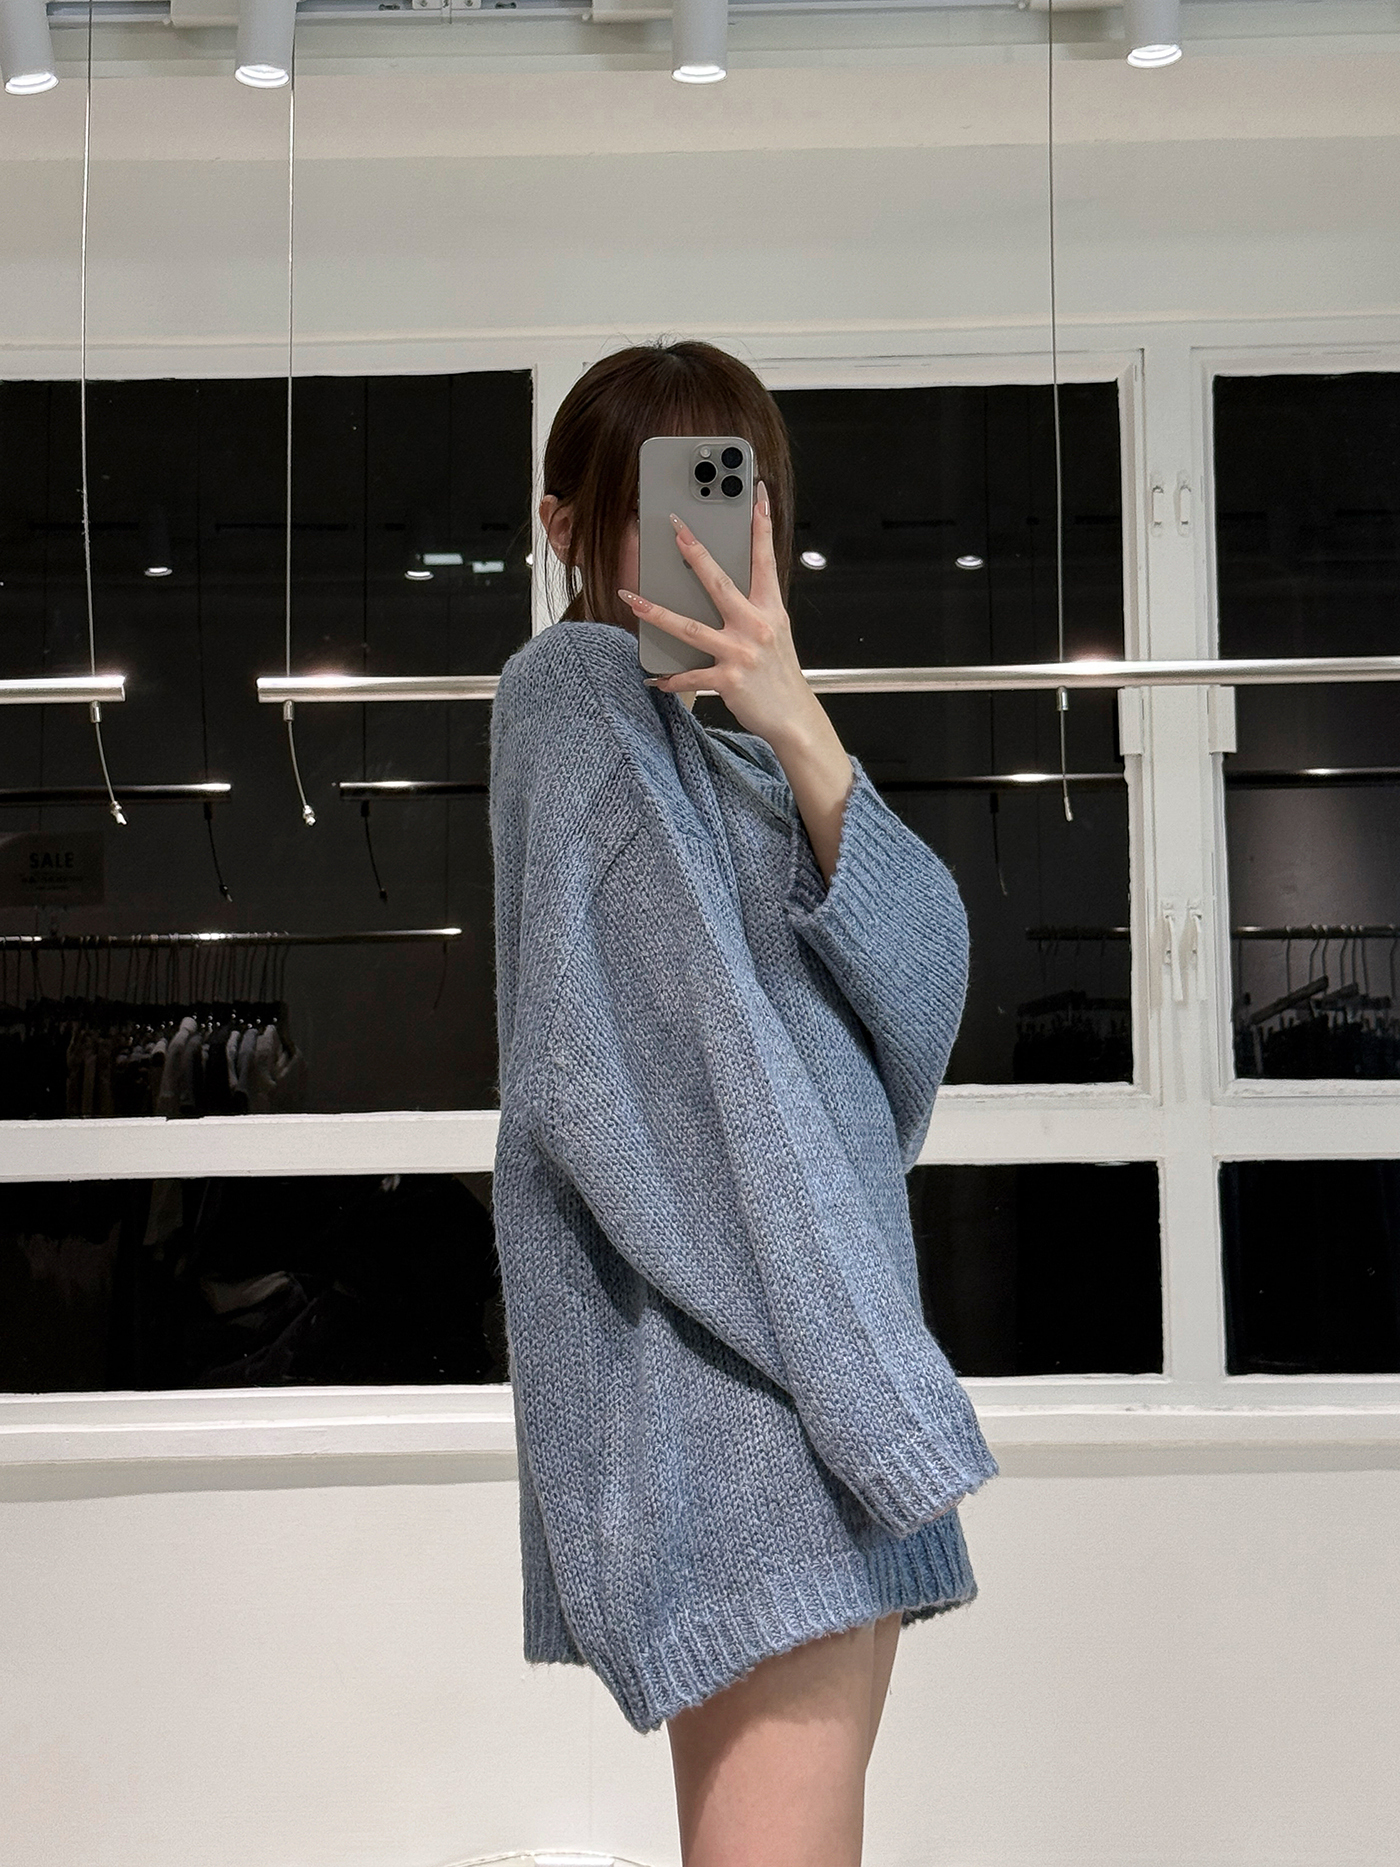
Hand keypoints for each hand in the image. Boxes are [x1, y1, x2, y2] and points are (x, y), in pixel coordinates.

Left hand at [617, 480, 824, 753]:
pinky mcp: (729, 680)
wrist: (794, 718)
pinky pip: (690, 675)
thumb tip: (723, 589)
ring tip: (631, 598)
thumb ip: (753, 608)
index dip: (762, 524)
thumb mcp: (774, 632)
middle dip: (694, 552)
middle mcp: (756, 626)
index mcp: (770, 609)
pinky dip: (669, 678)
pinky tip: (653, 677)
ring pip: (690, 627)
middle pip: (719, 582)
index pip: (766, 558)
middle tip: (675, 528)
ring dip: (656, 613)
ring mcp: (741, 653)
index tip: (757, 493)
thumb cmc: (779, 673)